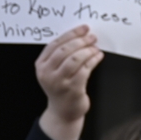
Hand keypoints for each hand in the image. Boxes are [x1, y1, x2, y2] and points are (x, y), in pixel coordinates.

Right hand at [35, 25, 104, 139]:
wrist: (63, 111)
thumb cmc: (62, 86)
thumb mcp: (55, 69)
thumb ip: (63, 53)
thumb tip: (82, 35)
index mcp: (41, 65)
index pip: (55, 44)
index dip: (71, 34)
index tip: (84, 28)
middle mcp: (47, 73)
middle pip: (65, 50)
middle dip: (81, 41)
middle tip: (92, 37)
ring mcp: (59, 82)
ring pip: (75, 59)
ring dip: (88, 50)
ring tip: (95, 48)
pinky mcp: (72, 89)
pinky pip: (85, 69)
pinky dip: (94, 60)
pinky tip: (98, 56)